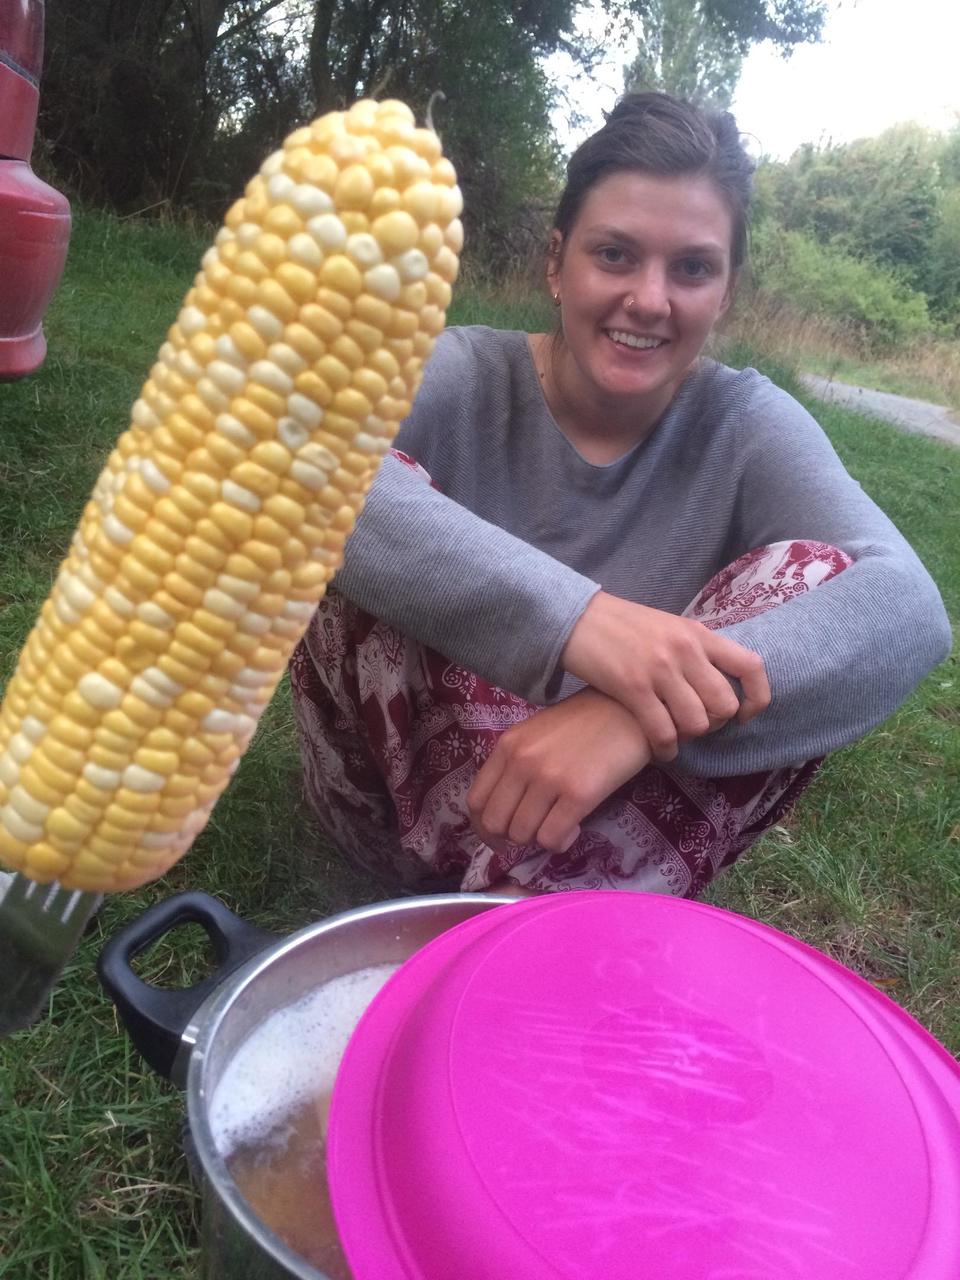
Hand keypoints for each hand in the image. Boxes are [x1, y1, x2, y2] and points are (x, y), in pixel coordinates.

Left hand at [467, 687, 651, 854]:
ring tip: (558, 825)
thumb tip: (506, 812)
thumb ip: (516, 764)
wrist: (631, 711)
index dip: (485, 826)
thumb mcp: (538, 735)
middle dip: (512, 836)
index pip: (476, 801)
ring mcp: (549, 777)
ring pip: (522, 834)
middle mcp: (522, 761)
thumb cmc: (586, 724)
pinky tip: (574, 828)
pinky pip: (551, 838)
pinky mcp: (578, 793)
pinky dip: (560, 842)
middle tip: (535, 830)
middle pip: (495, 823)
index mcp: (508, 745)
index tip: (502, 834)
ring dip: (538, 839)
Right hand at [560, 591, 769, 761]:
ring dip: (688, 737)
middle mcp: (685, 650)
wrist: (577, 618)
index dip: (757, 698)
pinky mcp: (633, 688)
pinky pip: (663, 732)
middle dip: (715, 724)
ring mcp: (660, 669)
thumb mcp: (668, 626)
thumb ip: (695, 650)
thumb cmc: (622, 626)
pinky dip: (666, 748)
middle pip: (724, 704)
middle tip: (697, 725)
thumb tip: (717, 681)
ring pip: (697, 723)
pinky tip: (660, 749)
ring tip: (676, 735)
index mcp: (698, 634)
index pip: (751, 666)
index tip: (744, 715)